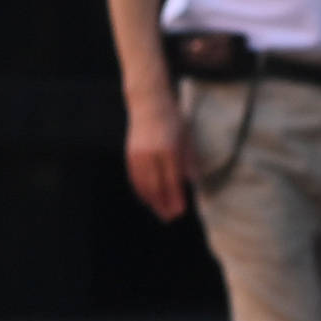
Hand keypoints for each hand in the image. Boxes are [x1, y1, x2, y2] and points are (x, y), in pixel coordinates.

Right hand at [124, 94, 194, 222]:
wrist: (148, 103)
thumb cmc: (172, 119)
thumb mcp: (187, 138)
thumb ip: (188, 161)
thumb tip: (191, 183)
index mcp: (169, 151)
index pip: (172, 181)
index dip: (176, 198)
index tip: (181, 212)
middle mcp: (151, 155)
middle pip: (156, 187)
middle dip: (163, 205)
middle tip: (170, 218)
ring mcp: (138, 155)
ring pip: (143, 184)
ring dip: (151, 201)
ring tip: (159, 212)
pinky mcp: (129, 154)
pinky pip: (134, 177)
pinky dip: (140, 190)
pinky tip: (146, 198)